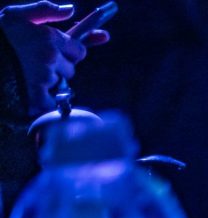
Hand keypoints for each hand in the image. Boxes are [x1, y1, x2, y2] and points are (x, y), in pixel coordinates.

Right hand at [0, 1, 108, 115]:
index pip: (79, 51)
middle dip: (58, 69)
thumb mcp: (15, 15)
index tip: (58, 53)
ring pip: (60, 85)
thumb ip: (45, 10)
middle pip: (70, 70)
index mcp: (49, 37)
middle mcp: (50, 57)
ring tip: (27, 76)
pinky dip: (44, 101)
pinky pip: (52, 102)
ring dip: (49, 84)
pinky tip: (28, 92)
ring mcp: (44, 78)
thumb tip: (70, 10)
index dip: (69, 53)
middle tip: (36, 65)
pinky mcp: (36, 96)